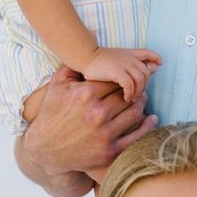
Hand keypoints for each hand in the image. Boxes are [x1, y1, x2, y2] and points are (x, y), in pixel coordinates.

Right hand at [22, 65, 157, 177]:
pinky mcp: (110, 151)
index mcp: (86, 95)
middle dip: (134, 90)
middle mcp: (97, 113)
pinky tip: (150, 118)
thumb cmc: (51, 115)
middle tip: (138, 88)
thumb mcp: (56, 86)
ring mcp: (105, 134)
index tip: (124, 79)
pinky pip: (136, 135)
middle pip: (126, 95)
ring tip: (141, 100)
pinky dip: (146, 125)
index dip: (121, 79)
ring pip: (134, 113)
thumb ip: (71, 65)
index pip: (114, 80)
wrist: (45, 150)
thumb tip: (83, 45)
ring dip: (141, 104)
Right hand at [83, 47, 161, 102]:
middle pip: (146, 72)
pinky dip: (130, 92)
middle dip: (144, 85)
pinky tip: (126, 98)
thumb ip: (129, 63)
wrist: (84, 56)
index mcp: (129, 53)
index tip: (158, 64)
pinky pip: (130, 84)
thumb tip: (149, 67)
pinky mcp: (117, 71)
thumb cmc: (97, 62)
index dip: (155, 58)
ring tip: (131, 99)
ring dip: (138, 91)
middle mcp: (129, 58)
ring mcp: (124, 64)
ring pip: (140, 79)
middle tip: (137, 95)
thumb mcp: (116, 59)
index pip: (147, 52)